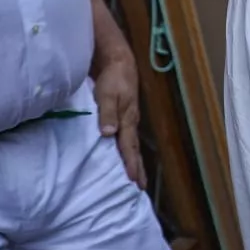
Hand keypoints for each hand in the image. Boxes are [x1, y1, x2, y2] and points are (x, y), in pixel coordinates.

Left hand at [93, 54, 145, 188]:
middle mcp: (131, 122)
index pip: (128, 146)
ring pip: (132, 145)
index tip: (133, 180)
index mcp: (128, 119)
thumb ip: (107, 113)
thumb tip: (108, 134)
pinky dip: (129, 151)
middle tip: (141, 187)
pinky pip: (128, 138)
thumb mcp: (107, 94)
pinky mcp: (124, 116)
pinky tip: (125, 155)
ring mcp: (129, 119)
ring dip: (136, 161)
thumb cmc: (113, 78)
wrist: (119, 62)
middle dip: (139, 168)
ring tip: (137, 177)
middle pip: (135, 149)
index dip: (131, 163)